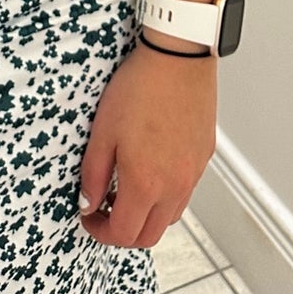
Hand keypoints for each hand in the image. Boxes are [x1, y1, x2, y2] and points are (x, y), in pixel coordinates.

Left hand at [77, 38, 217, 248]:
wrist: (178, 57)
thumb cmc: (141, 86)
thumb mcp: (103, 131)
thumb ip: (94, 175)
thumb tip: (89, 204)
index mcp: (146, 183)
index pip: (124, 235)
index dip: (100, 232)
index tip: (89, 217)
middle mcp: (175, 186)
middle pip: (149, 236)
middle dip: (123, 231)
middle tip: (105, 208)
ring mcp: (193, 173)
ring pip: (169, 216)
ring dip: (146, 214)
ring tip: (127, 186)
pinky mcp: (203, 157)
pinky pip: (184, 191)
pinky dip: (165, 194)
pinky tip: (151, 167)